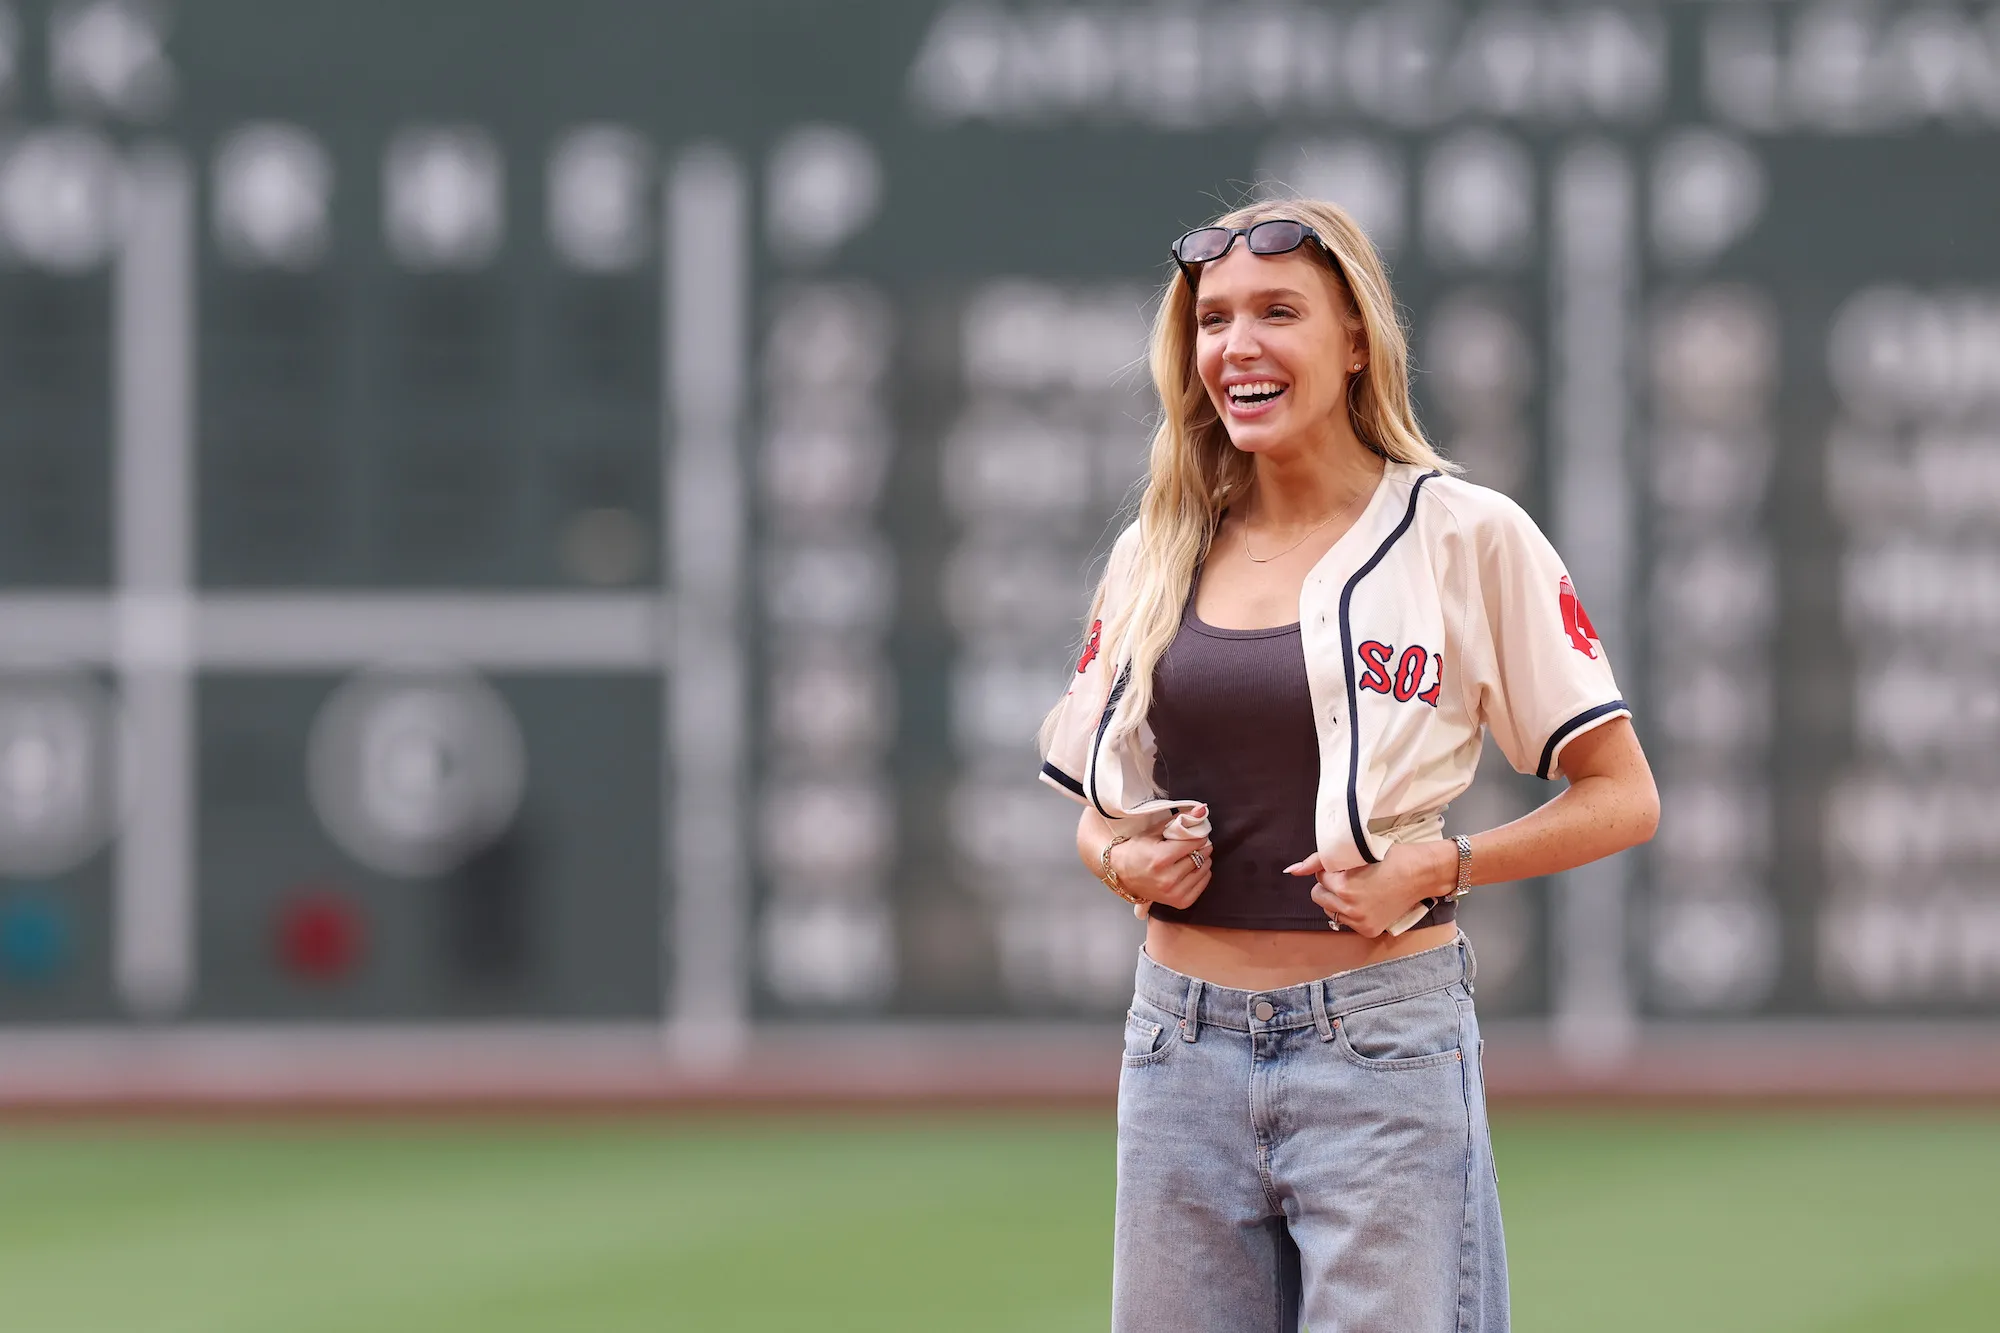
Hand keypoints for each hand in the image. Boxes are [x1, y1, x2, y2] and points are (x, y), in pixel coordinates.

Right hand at [1108, 809, 1213, 909]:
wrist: (1121, 873)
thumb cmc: (1136, 850)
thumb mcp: (1154, 831)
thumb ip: (1179, 821)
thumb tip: (1202, 810)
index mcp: (1160, 858)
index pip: (1194, 843)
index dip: (1198, 836)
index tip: (1196, 833)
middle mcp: (1168, 878)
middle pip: (1200, 857)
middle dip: (1201, 847)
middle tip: (1194, 844)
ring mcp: (1173, 893)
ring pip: (1204, 871)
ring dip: (1203, 860)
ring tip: (1191, 855)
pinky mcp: (1179, 902)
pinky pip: (1202, 885)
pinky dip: (1201, 875)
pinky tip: (1192, 869)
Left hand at [1284, 842, 1453, 936]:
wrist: (1422, 874)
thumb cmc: (1391, 857)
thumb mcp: (1355, 852)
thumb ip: (1319, 860)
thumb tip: (1290, 871)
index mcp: (1343, 887)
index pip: (1319, 877)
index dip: (1333, 869)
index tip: (1350, 865)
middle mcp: (1350, 909)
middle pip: (1319, 897)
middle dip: (1330, 886)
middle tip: (1352, 877)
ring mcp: (1360, 922)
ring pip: (1331, 911)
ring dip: (1338, 900)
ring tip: (1359, 888)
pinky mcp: (1369, 931)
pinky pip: (1346, 922)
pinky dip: (1351, 911)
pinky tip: (1367, 900)